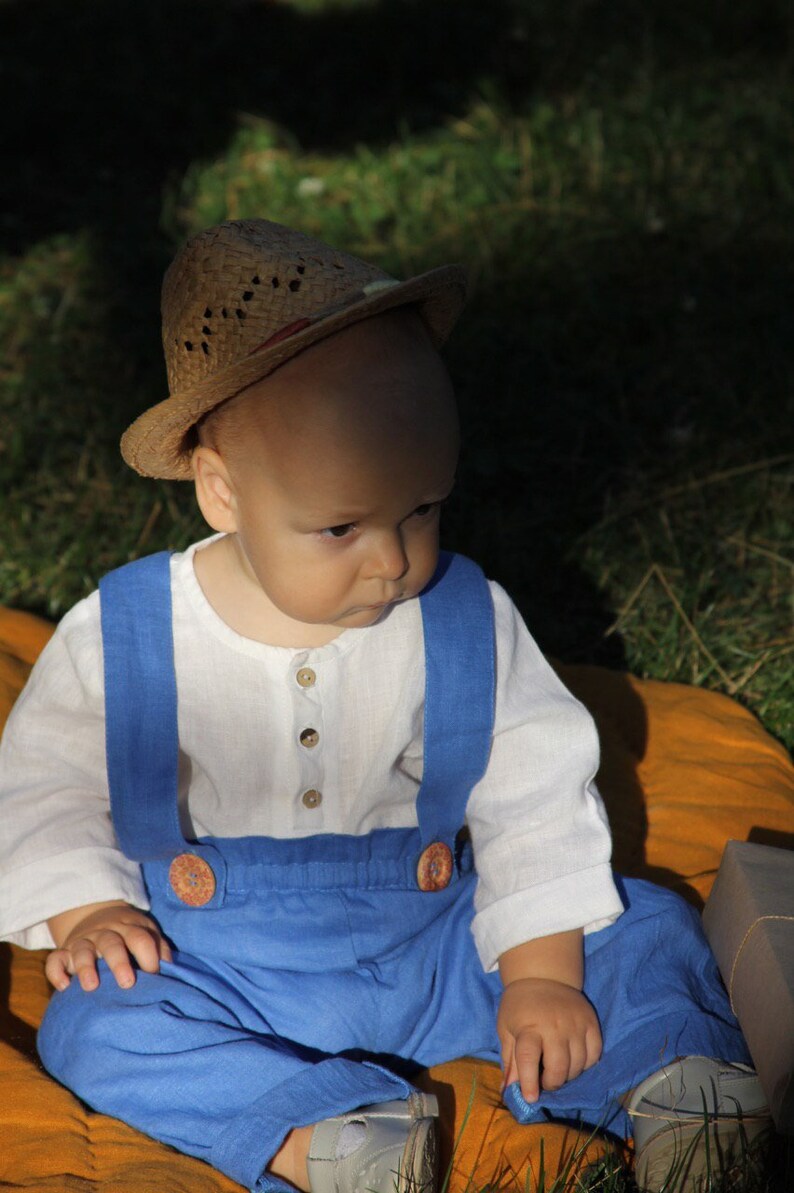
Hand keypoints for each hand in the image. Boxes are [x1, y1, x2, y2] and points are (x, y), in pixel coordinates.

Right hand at [45, 901, 171, 992]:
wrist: (95, 915)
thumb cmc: (128, 933)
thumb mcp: (145, 932)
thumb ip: (158, 947)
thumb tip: (170, 967)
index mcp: (128, 927)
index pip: (140, 938)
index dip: (149, 955)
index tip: (154, 974)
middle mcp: (105, 933)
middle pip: (112, 943)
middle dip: (119, 962)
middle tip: (128, 983)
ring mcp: (83, 941)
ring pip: (82, 950)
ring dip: (86, 967)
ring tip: (91, 986)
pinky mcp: (64, 951)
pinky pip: (55, 959)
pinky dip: (56, 972)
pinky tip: (64, 986)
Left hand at [497, 977, 601, 1103]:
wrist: (544, 974)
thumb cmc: (520, 1005)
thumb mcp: (507, 1028)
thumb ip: (510, 1060)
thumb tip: (508, 1091)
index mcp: (529, 1027)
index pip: (528, 1059)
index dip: (529, 1082)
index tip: (530, 1098)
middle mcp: (554, 1026)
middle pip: (558, 1067)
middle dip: (551, 1083)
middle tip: (545, 1081)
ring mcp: (575, 1024)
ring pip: (577, 1065)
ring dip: (567, 1075)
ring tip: (557, 1069)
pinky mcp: (591, 1022)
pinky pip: (594, 1055)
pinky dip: (585, 1064)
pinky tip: (574, 1060)